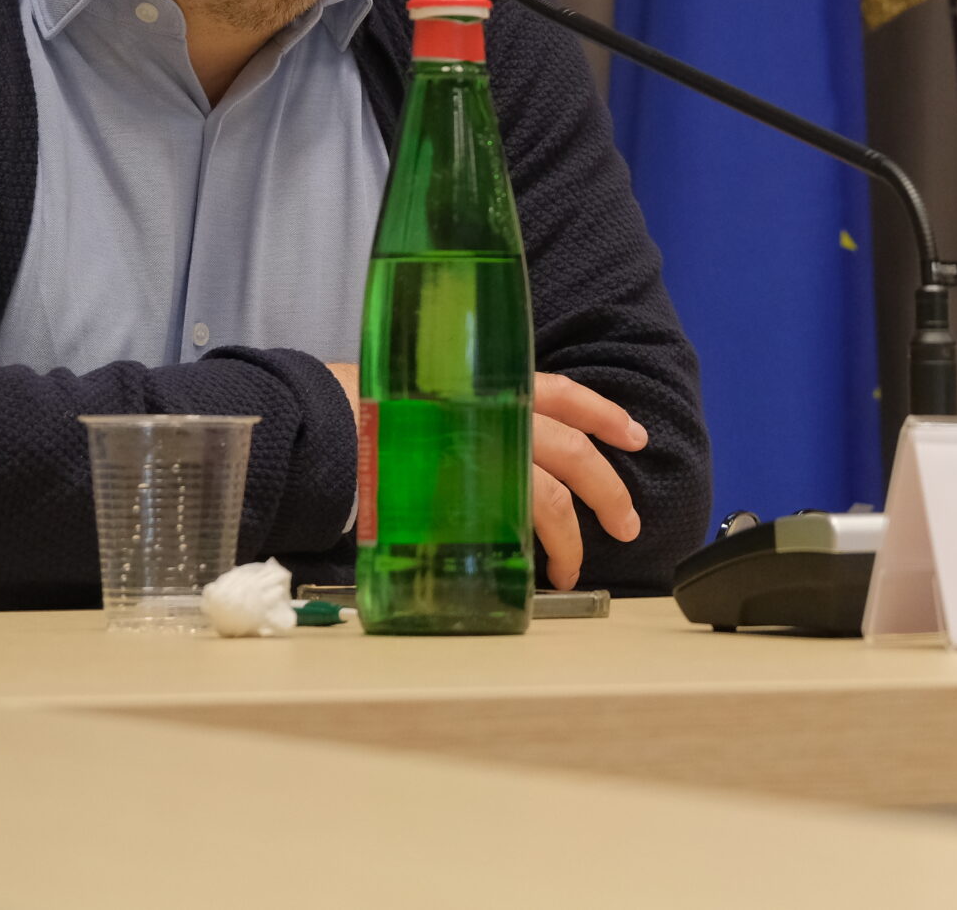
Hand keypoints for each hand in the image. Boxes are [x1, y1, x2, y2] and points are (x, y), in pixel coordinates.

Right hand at [325, 364, 646, 588]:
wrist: (321, 424)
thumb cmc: (372, 410)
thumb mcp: (433, 392)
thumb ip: (476, 410)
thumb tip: (511, 442)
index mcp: (492, 386)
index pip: (563, 394)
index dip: (604, 413)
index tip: (634, 435)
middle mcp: (495, 416)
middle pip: (572, 454)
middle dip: (608, 491)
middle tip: (628, 522)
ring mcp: (481, 455)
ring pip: (550, 498)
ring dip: (572, 538)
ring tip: (572, 568)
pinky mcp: (460, 494)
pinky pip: (510, 527)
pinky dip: (531, 551)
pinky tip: (537, 570)